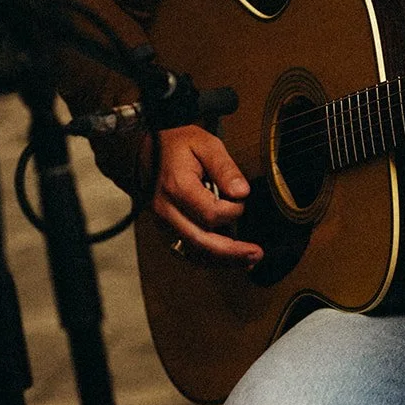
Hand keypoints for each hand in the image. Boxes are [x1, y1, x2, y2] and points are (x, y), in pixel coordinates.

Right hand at [151, 124, 262, 265]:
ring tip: (248, 260)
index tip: (241, 197)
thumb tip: (241, 191)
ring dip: (222, 260)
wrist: (148, 152)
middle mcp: (167, 210)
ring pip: (194, 252)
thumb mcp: (206, 144)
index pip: (210, 213)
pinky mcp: (166, 229)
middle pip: (201, 241)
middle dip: (231, 252)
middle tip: (256, 253)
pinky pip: (187, 251)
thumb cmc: (179, 146)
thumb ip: (225, 167)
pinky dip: (209, 258)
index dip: (233, 210)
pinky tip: (228, 259)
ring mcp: (164, 223)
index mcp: (178, 187)